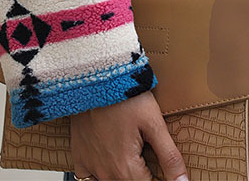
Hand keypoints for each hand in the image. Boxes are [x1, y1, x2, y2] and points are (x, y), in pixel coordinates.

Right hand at [70, 89, 188, 180]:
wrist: (95, 78)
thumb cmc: (126, 97)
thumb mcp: (154, 123)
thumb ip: (169, 157)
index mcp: (126, 169)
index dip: (161, 179)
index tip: (163, 168)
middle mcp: (106, 174)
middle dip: (143, 175)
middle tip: (147, 154)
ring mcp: (90, 166)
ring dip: (124, 174)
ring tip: (133, 156)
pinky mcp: (79, 156)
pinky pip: (88, 178)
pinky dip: (99, 174)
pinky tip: (110, 160)